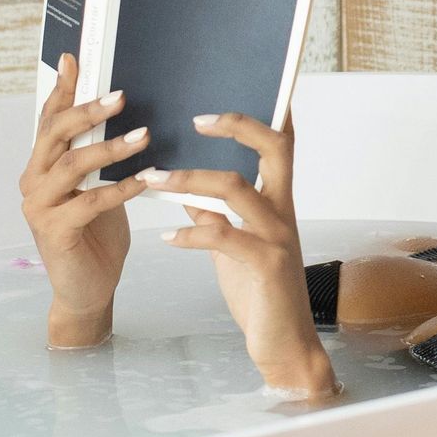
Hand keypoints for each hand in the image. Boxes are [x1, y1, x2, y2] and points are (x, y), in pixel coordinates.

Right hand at [21, 56, 152, 348]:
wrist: (88, 288)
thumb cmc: (98, 233)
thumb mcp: (99, 184)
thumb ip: (99, 151)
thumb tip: (121, 107)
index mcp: (41, 164)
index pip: (49, 118)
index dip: (62, 89)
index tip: (75, 58)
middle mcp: (33, 181)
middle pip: (55, 133)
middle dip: (87, 110)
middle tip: (121, 96)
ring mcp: (39, 207)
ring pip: (72, 164)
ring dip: (110, 147)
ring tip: (143, 135)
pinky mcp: (54, 232)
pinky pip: (89, 202)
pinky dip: (119, 189)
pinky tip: (144, 180)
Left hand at [145, 113, 333, 400]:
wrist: (284, 346)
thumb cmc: (261, 294)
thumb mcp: (234, 250)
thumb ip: (216, 217)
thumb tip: (187, 189)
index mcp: (277, 203)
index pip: (280, 144)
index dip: (265, 113)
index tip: (229, 90)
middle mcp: (282, 212)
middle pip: (273, 148)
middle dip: (237, 126)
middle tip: (195, 118)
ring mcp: (277, 238)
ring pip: (237, 189)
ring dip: (190, 178)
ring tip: (152, 178)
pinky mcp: (266, 266)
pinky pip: (224, 237)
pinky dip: (191, 233)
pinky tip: (166, 236)